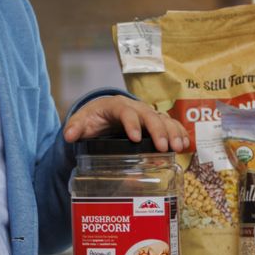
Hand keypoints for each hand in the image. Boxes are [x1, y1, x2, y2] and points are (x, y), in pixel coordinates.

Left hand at [63, 95, 189, 152]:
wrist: (105, 113)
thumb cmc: (94, 118)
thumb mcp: (82, 121)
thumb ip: (76, 127)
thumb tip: (69, 135)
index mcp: (117, 106)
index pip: (126, 112)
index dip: (132, 124)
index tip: (135, 139)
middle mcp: (136, 108)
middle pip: (150, 115)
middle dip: (158, 131)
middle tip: (164, 148)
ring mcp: (148, 114)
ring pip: (164, 119)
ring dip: (173, 132)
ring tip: (179, 147)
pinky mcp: (156, 123)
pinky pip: (171, 125)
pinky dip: (180, 133)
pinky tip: (185, 146)